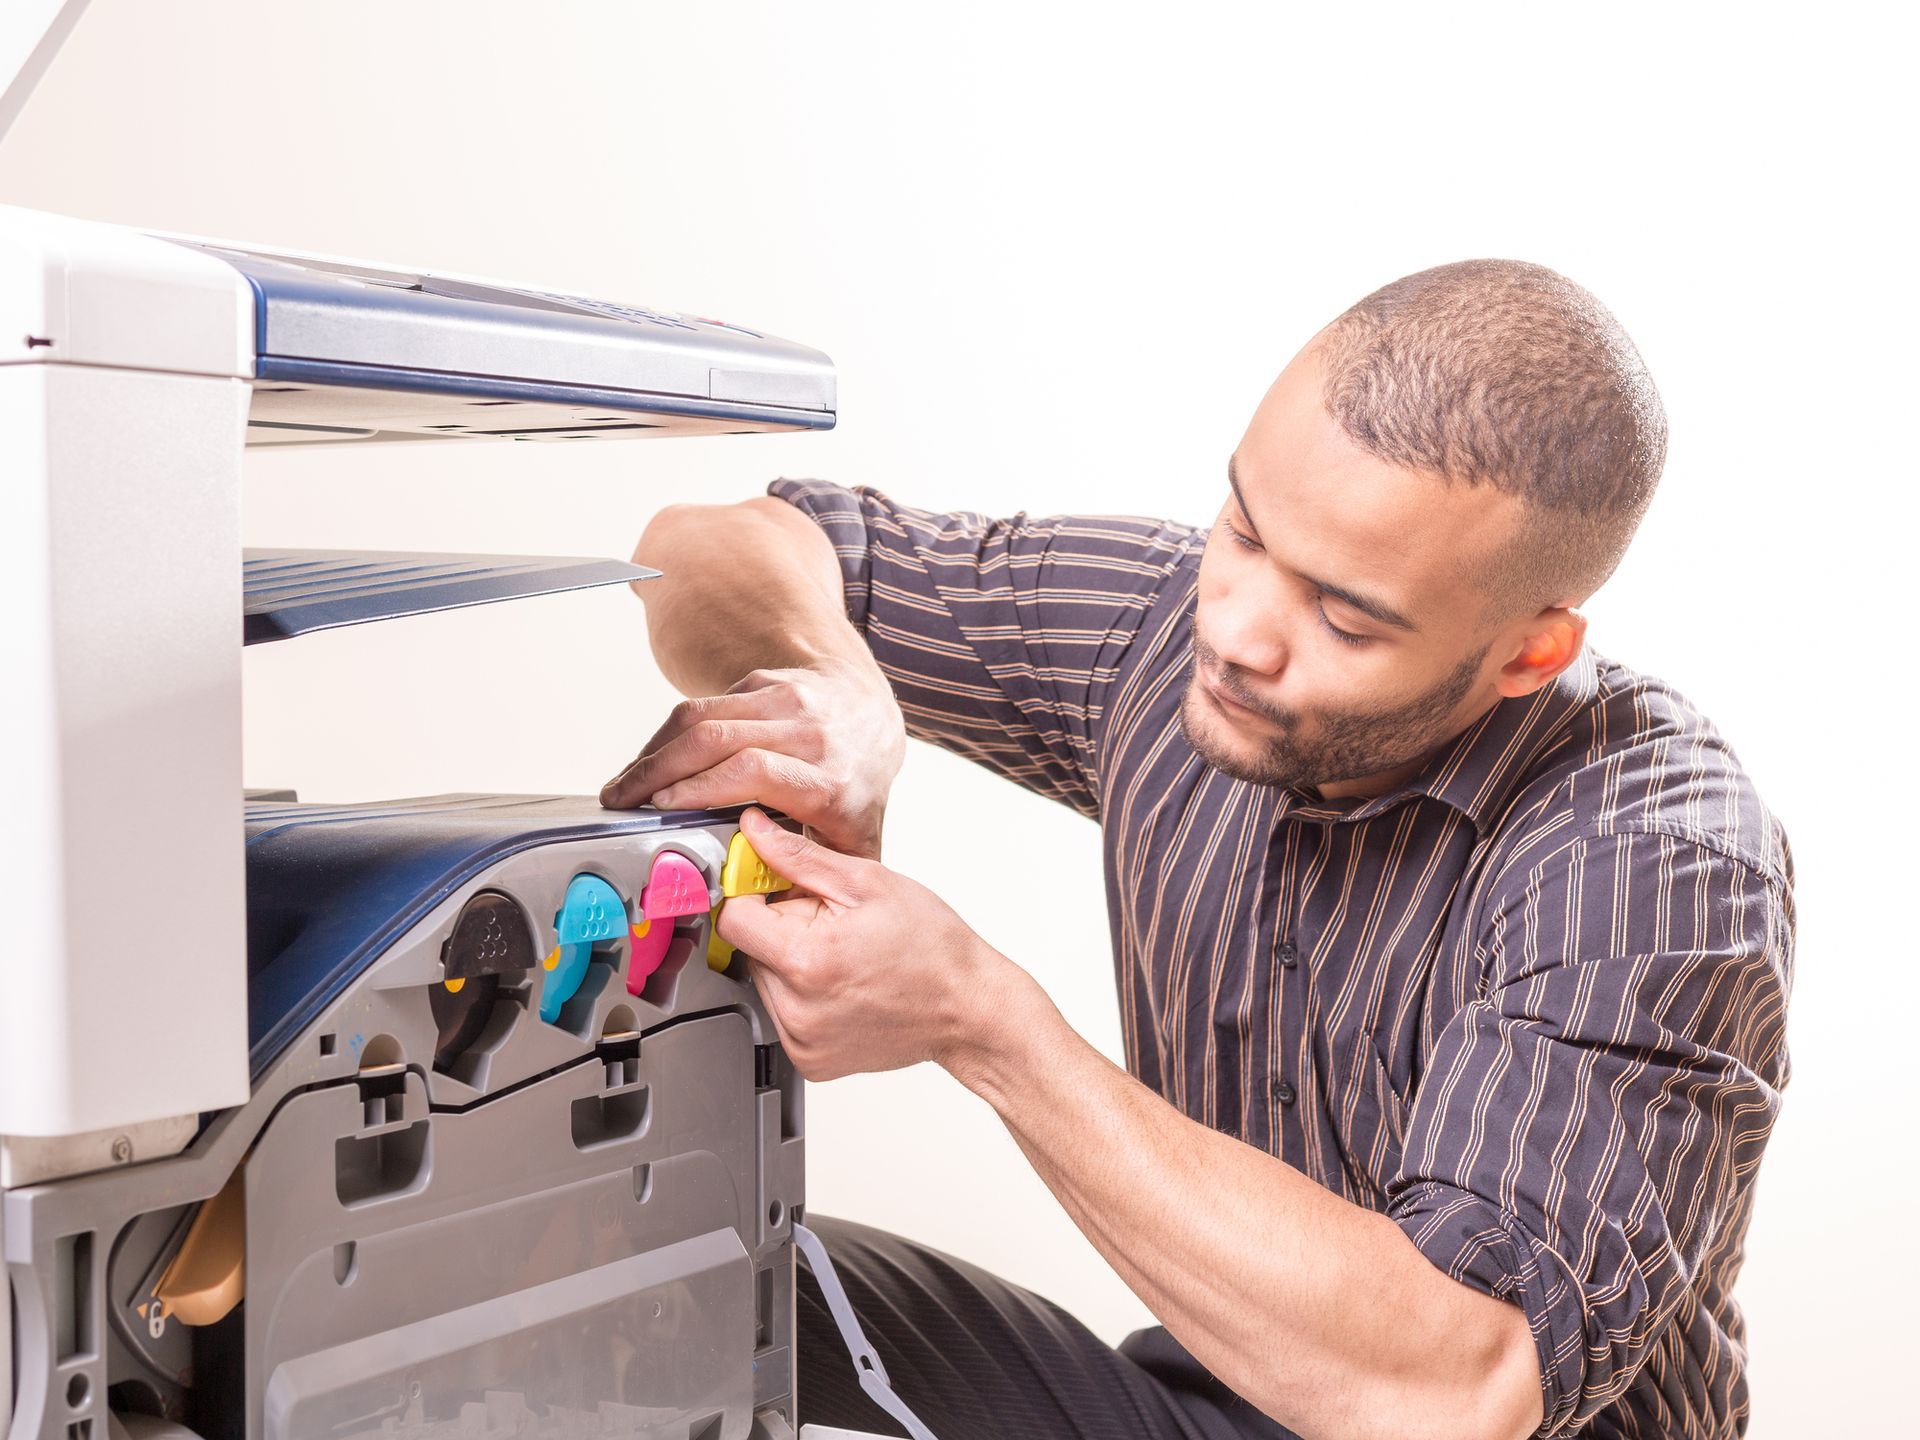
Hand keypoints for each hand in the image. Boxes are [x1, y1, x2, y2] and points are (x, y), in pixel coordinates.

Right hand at [600, 656, 904, 858]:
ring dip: (653, 752)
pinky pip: (705, 703)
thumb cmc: (857, 785)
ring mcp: (786, 700)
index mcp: (830, 780)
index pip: (756, 772)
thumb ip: (817, 873)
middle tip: (623, 803)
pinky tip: (651, 761)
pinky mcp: (764, 681)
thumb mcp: (852, 839)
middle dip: (659, 771)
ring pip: (702, 715)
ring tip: (625, 784)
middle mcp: (810, 733)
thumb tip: (776, 917)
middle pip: (718, 740)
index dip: (703, 787)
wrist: (871, 716)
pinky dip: (668, 735)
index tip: (664, 810)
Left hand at [717, 809, 1010, 1081]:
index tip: (778, 887)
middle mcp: (796, 1009)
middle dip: (781, 928)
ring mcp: (802, 1041)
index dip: (753, 893)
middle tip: (831, 923)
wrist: (968, 1007)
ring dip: (791, 962)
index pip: (734, 918)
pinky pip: (784, 1013)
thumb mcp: (868, 883)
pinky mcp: (810, 1059)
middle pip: (750, 950)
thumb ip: (800, 857)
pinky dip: (804, 995)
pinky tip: (843, 984)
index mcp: (806, 960)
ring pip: (765, 982)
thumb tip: (755, 833)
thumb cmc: (932, 947)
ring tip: (842, 956)